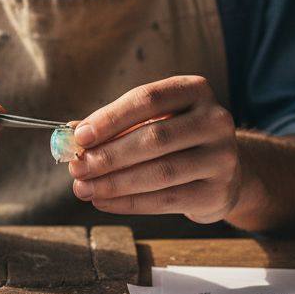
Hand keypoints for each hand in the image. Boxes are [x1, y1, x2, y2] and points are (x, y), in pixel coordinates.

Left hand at [68, 75, 238, 223]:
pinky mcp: (216, 192)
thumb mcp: (152, 121)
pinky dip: (129, 203)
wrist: (224, 172)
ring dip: (114, 183)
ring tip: (84, 188)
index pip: (148, 99)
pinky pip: (166, 199)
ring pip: (160, 172)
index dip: (111, 118)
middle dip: (109, 155)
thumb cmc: (178, 140)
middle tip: (77, 167)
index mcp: (195, 91)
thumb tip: (69, 135)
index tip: (79, 136)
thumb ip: (115, 125)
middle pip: (155, 138)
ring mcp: (221, 158)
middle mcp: (215, 120)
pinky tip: (104, 201)